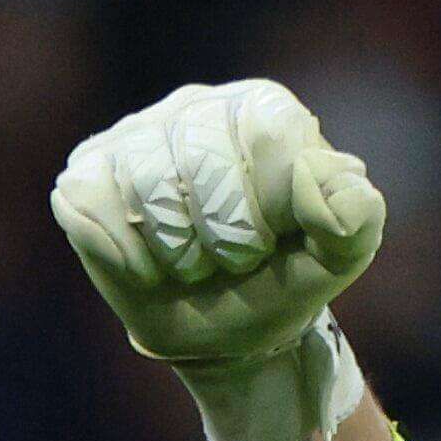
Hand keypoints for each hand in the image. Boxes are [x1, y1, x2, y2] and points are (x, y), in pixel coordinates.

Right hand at [50, 79, 387, 440]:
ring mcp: (134, 136)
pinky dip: (125, 255)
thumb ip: (354, 216)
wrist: (226, 333)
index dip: (270, 203)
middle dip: (223, 235)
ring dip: (176, 250)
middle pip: (199, 157)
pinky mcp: (85, 174)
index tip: (273, 238)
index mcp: (262, 110)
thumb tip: (325, 172)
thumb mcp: (336, 257)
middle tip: (231, 260)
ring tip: (192, 264)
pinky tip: (148, 266)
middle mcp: (195, 107)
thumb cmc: (280, 279)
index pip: (267, 131)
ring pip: (145, 183)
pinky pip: (90, 203)